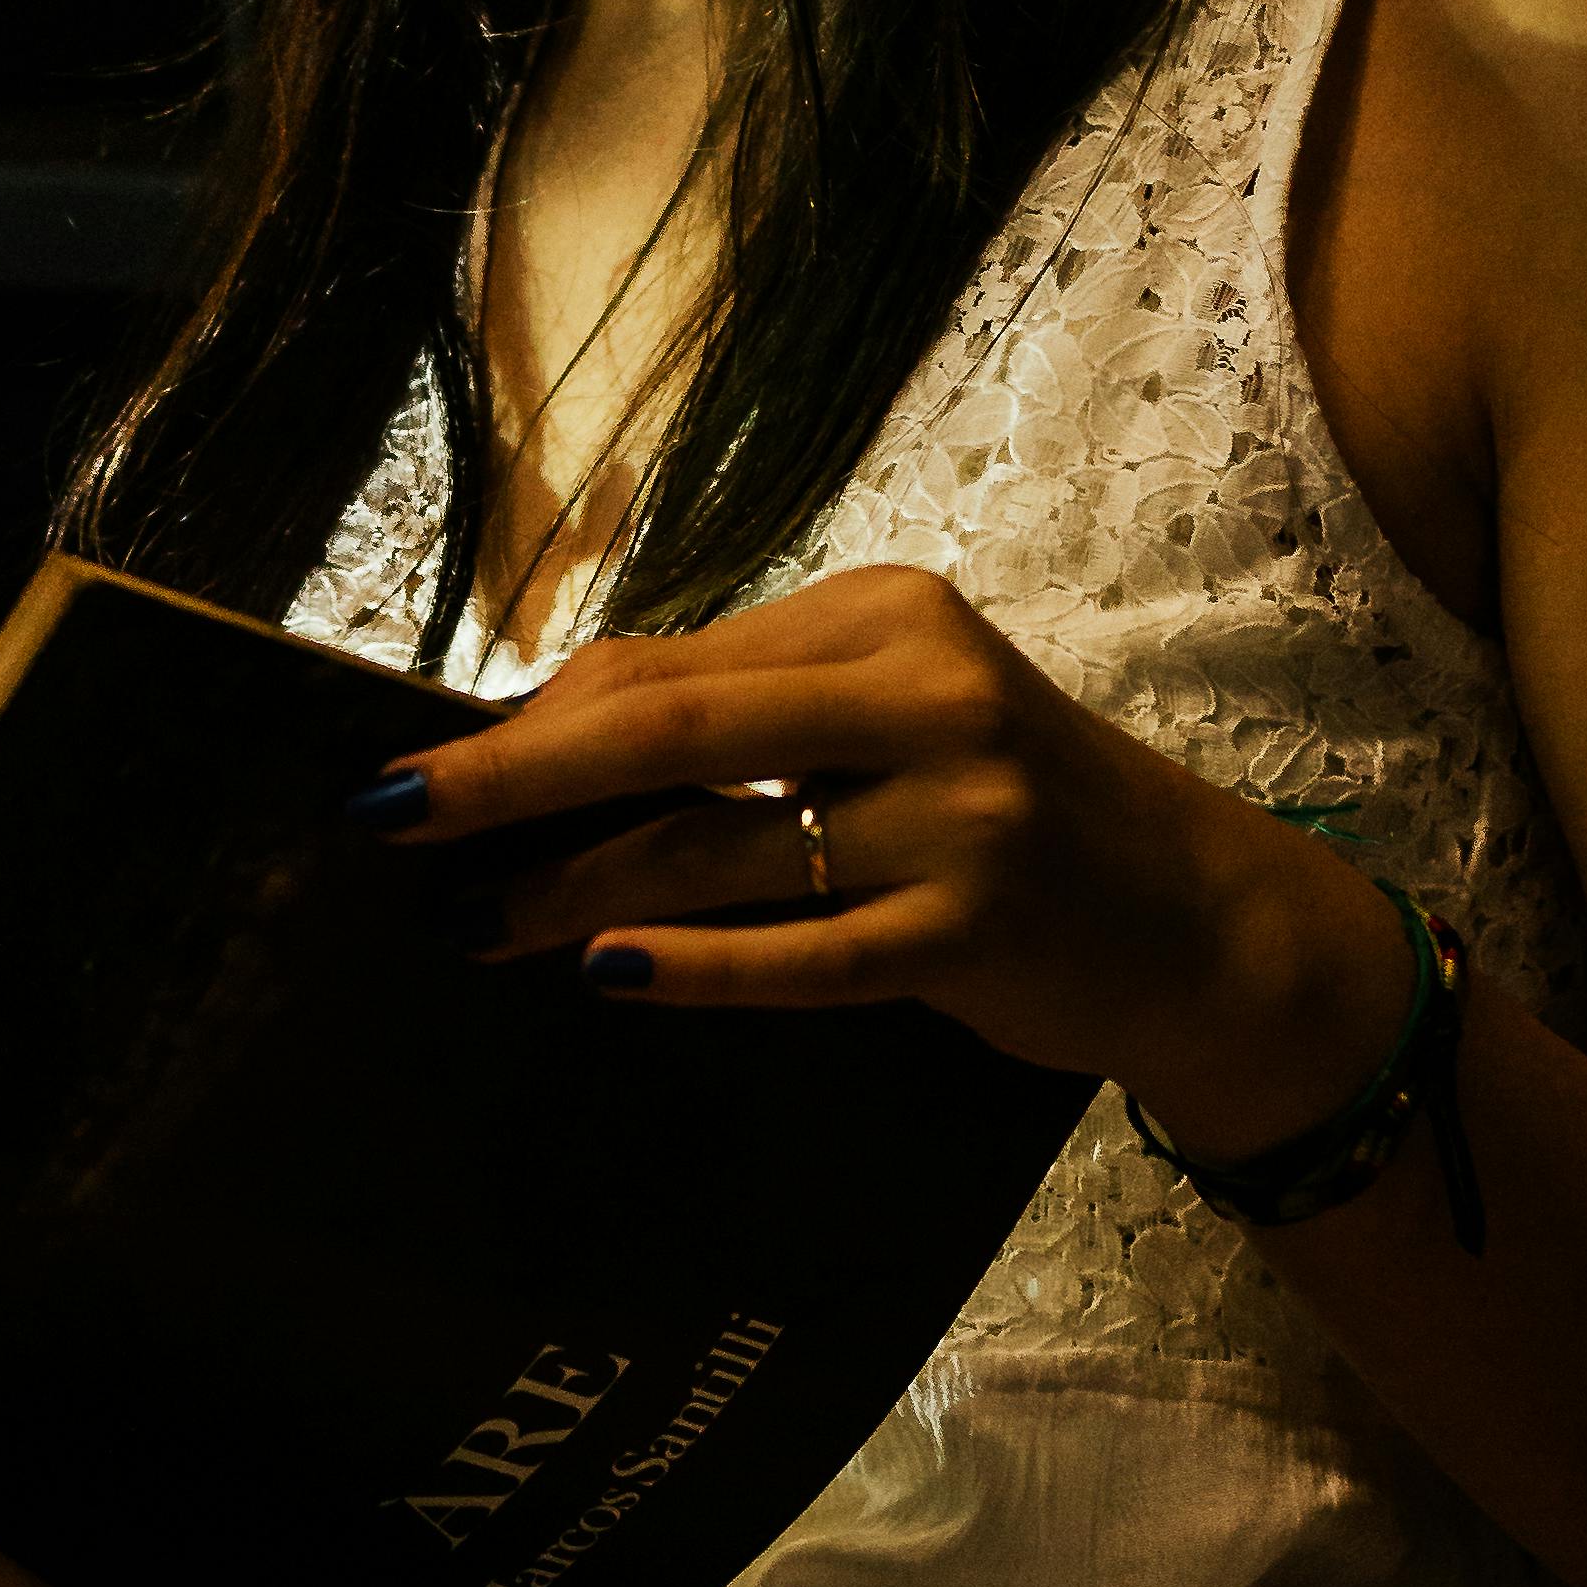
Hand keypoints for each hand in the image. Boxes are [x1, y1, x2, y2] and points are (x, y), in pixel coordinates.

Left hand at [366, 562, 1416, 1154]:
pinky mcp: (971, 931)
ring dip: (572, 889)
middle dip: (511, 773)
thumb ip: (751, 713)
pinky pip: (800, 954)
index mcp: (890, 615)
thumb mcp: (897, 716)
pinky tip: (602, 971)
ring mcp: (955, 815)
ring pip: (716, 845)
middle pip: (670, 724)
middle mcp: (925, 693)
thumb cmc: (1008, 806)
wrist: (1195, 914)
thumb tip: (544, 731)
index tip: (432, 761)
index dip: (539, 715)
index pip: (672, 659)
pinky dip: (691, 964)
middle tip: (392, 818)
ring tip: (477, 927)